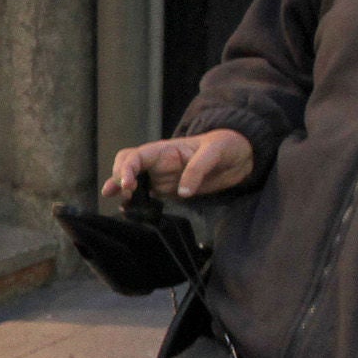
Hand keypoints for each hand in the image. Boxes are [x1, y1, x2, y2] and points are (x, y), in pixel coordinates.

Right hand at [103, 130, 254, 201]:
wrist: (240, 156)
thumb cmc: (227, 145)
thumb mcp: (214, 153)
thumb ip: (197, 170)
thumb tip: (183, 192)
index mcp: (166, 149)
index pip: (136, 155)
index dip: (127, 168)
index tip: (128, 185)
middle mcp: (159, 162)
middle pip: (127, 165)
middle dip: (117, 178)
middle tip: (118, 195)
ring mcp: (162, 176)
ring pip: (134, 181)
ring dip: (122, 191)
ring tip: (120, 206)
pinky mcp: (169, 190)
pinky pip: (147, 195)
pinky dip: (137, 202)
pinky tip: (132, 211)